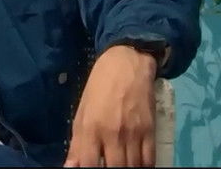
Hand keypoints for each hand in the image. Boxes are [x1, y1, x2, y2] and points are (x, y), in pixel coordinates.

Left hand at [65, 45, 157, 166]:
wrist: (127, 63)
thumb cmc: (99, 88)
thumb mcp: (81, 114)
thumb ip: (77, 145)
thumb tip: (70, 168)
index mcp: (91, 130)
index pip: (89, 166)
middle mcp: (112, 134)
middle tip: (110, 167)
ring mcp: (133, 133)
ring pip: (132, 167)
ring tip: (123, 166)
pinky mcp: (150, 129)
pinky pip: (149, 159)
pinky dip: (144, 167)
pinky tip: (139, 166)